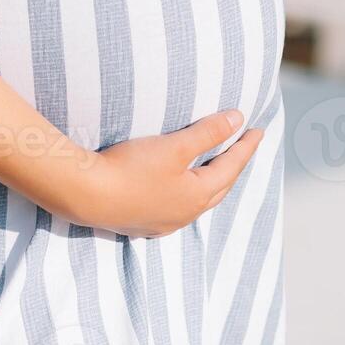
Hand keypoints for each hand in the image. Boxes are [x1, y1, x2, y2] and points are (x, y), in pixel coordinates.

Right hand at [61, 110, 263, 237]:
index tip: (258, 129)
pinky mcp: (141, 224)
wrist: (86, 195)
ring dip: (209, 183)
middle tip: (242, 149)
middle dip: (232, 166)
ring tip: (214, 169)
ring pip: (197, 202)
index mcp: (197, 195)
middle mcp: (184, 214)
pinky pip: (175, 210)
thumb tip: (237, 120)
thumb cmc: (130, 168)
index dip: (245, 146)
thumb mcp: (173, 146)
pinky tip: (177, 193)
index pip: (231, 166)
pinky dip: (185, 196)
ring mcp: (162, 223)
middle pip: (218, 187)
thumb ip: (207, 133)